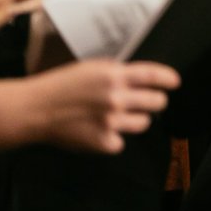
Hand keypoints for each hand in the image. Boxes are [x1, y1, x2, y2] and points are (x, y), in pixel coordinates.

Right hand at [29, 59, 178, 153]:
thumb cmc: (61, 85)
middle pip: (157, 102)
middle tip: (146, 102)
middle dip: (155, 101)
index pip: (153, 75)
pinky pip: (121, 142)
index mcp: (114, 75)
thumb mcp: (91, 68)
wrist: (35, 110)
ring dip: (136, 120)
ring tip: (118, 117)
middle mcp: (116, 97)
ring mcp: (111, 121)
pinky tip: (100, 132)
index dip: (168, 79)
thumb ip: (116, 73)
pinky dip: (113, 139)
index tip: (175, 83)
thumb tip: (140, 78)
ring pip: (143, 122)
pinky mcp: (103, 142)